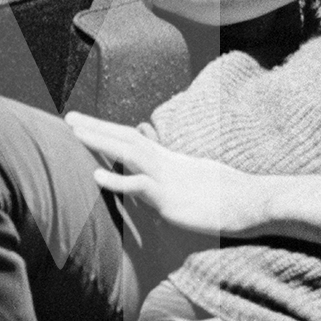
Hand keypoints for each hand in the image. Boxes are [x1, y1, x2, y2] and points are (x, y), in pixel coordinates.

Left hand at [64, 112, 270, 238]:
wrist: (253, 203)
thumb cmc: (228, 196)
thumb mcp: (195, 180)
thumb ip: (173, 177)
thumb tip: (155, 183)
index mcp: (170, 160)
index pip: (133, 139)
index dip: (108, 129)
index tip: (85, 123)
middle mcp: (165, 164)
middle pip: (125, 139)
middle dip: (95, 127)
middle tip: (68, 118)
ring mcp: (167, 179)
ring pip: (128, 154)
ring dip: (100, 141)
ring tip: (73, 133)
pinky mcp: (170, 200)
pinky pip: (141, 187)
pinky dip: (117, 181)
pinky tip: (96, 175)